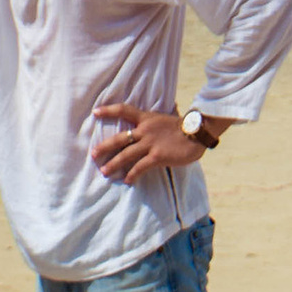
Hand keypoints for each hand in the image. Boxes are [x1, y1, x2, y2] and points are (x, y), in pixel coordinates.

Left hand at [91, 105, 208, 183]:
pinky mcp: (157, 156)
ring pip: (126, 155)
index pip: (124, 110)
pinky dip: (132, 175)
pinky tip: (127, 181)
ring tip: (105, 171)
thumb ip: (157, 120)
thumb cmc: (184, 127)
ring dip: (114, 164)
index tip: (95, 112)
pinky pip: (140, 167)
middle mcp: (145, 130)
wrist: (198, 132)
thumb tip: (160, 115)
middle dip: (104, 146)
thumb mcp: (166, 118)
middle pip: (119, 138)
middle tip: (93, 154)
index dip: (108, 110)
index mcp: (146, 118)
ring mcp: (150, 143)